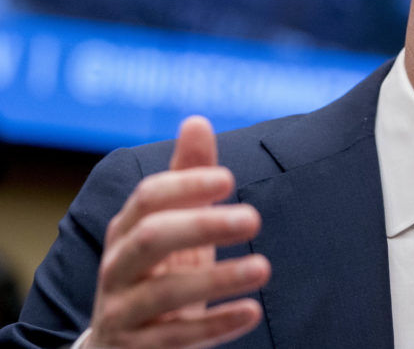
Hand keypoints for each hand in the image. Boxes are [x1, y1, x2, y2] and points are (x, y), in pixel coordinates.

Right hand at [86, 116, 270, 348]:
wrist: (117, 347)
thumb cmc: (156, 273)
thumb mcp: (174, 226)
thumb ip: (187, 178)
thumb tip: (197, 120)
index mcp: (128, 230)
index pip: (148, 199)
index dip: (185, 185)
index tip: (229, 178)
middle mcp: (118, 268)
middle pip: (150, 239)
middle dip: (201, 225)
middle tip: (254, 219)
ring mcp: (124, 311)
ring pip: (162, 293)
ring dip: (217, 279)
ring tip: (264, 268)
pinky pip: (175, 339)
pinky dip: (214, 325)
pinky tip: (252, 312)